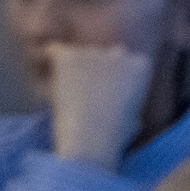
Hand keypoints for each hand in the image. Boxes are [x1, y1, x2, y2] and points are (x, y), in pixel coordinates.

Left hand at [47, 43, 153, 168]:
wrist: (90, 139)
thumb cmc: (114, 138)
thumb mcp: (135, 121)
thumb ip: (129, 102)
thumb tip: (121, 102)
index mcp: (141, 66)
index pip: (131, 63)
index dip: (121, 82)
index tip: (112, 100)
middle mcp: (119, 53)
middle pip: (109, 56)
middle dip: (102, 72)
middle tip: (91, 97)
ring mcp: (93, 52)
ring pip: (83, 56)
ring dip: (78, 70)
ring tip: (71, 96)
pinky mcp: (69, 56)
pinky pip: (55, 51)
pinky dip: (52, 59)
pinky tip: (48, 72)